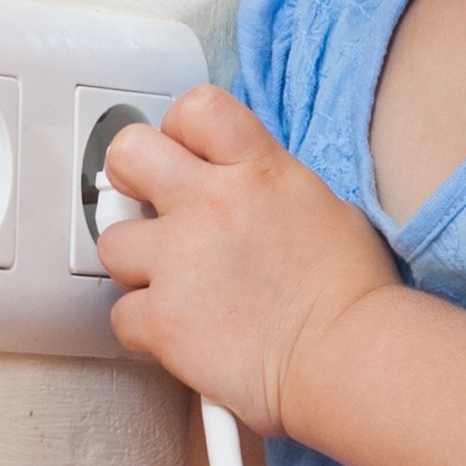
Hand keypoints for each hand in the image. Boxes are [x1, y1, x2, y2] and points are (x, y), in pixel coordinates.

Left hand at [96, 86, 397, 435]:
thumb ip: (269, 189)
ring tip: (175, 283)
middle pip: (129, 154)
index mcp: (259, 170)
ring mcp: (180, 261)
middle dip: (131, 177)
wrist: (348, 356)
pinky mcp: (162, 319)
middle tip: (148, 203)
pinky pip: (122, 315)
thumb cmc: (352, 292)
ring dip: (137, 263)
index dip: (179, 130)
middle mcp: (211, 205)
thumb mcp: (324, 207)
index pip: (196, 109)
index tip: (182, 155)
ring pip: (113, 242)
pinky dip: (147, 326)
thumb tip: (243, 196)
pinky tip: (184, 331)